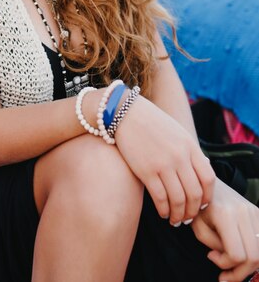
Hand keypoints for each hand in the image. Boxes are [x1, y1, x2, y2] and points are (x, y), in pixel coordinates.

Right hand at [114, 95, 215, 224]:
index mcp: (190, 146)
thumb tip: (201, 174)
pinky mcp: (146, 171)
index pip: (208, 179)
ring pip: (179, 200)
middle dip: (193, 211)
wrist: (125, 113)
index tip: (202, 205)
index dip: (207, 196)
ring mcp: (163, 164)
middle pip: (195, 193)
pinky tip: (163, 213)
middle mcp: (180, 157)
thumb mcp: (177, 132)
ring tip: (176, 220)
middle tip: (188, 218)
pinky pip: (161, 198)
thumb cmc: (151, 124)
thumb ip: (190, 152)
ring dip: (179, 215)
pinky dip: (164, 210)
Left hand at [191, 178, 258, 281]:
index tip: (211, 257)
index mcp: (225, 214)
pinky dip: (254, 254)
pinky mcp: (258, 213)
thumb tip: (227, 258)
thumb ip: (211, 244)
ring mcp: (253, 211)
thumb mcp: (197, 225)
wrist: (208, 184)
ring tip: (232, 263)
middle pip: (253, 256)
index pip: (236, 254)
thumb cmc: (200, 206)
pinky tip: (241, 253)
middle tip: (225, 273)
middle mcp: (243, 212)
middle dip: (240, 272)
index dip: (225, 264)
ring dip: (248, 266)